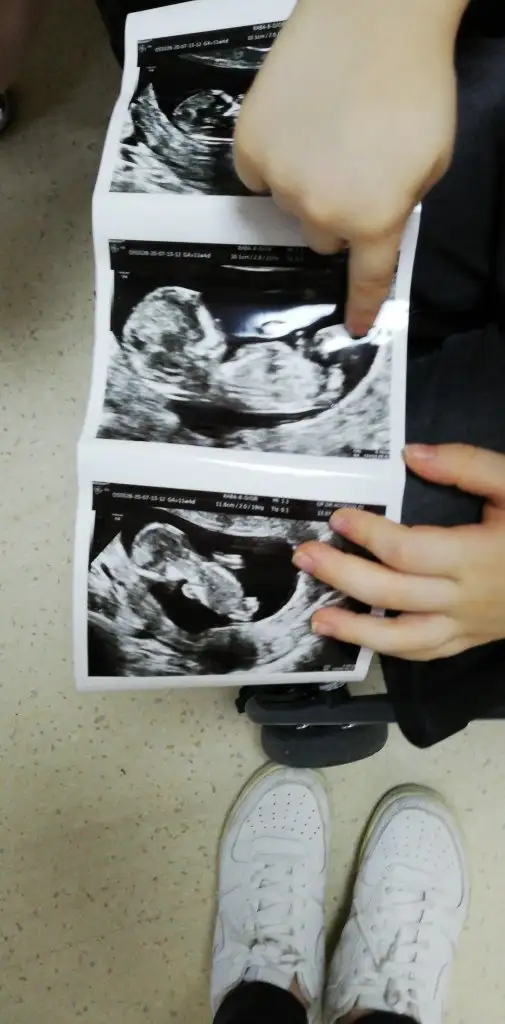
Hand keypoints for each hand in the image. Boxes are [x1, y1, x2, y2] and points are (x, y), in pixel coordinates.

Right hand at [234, 0, 466, 335]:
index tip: (353, 328)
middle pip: (322, 237)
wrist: (375, 17)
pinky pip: (255, 174)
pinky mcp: (249, 147)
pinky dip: (272, 158)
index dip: (360, 306)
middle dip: (335, 214)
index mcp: (373, 221)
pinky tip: (292, 124)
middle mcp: (321, 214)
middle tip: (350, 166)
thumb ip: (398, 206)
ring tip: (323, 133)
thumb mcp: (430, 163)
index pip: (365, 280)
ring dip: (303, 183)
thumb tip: (369, 226)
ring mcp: (280, 181)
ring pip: (288, 205)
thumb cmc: (417, 87)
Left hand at [293, 445, 504, 660]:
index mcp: (478, 556)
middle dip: (343, 574)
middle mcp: (467, 598)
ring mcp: (469, 626)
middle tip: (305, 555)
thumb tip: (411, 455)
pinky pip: (426, 654)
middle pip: (393, 594)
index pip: (409, 550)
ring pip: (405, 640)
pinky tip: (362, 637)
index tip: (338, 517)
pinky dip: (390, 649)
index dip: (369, 535)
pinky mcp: (472, 640)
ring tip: (317, 617)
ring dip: (357, 630)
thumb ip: (468, 466)